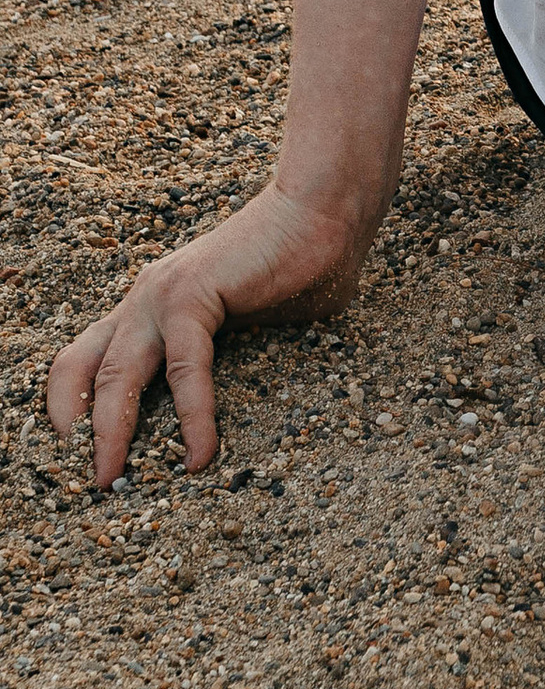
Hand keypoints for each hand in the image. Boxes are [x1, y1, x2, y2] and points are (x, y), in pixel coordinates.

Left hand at [46, 176, 375, 484]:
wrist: (326, 207)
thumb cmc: (302, 264)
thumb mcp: (250, 320)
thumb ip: (232, 356)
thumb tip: (240, 409)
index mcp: (152, 305)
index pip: (86, 359)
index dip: (74, 407)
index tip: (85, 455)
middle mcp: (144, 299)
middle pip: (79, 369)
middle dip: (74, 430)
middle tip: (89, 481)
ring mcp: (162, 294)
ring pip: (113, 375)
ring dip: (109, 433)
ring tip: (116, 481)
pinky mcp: (193, 294)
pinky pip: (184, 369)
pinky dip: (191, 417)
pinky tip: (201, 453)